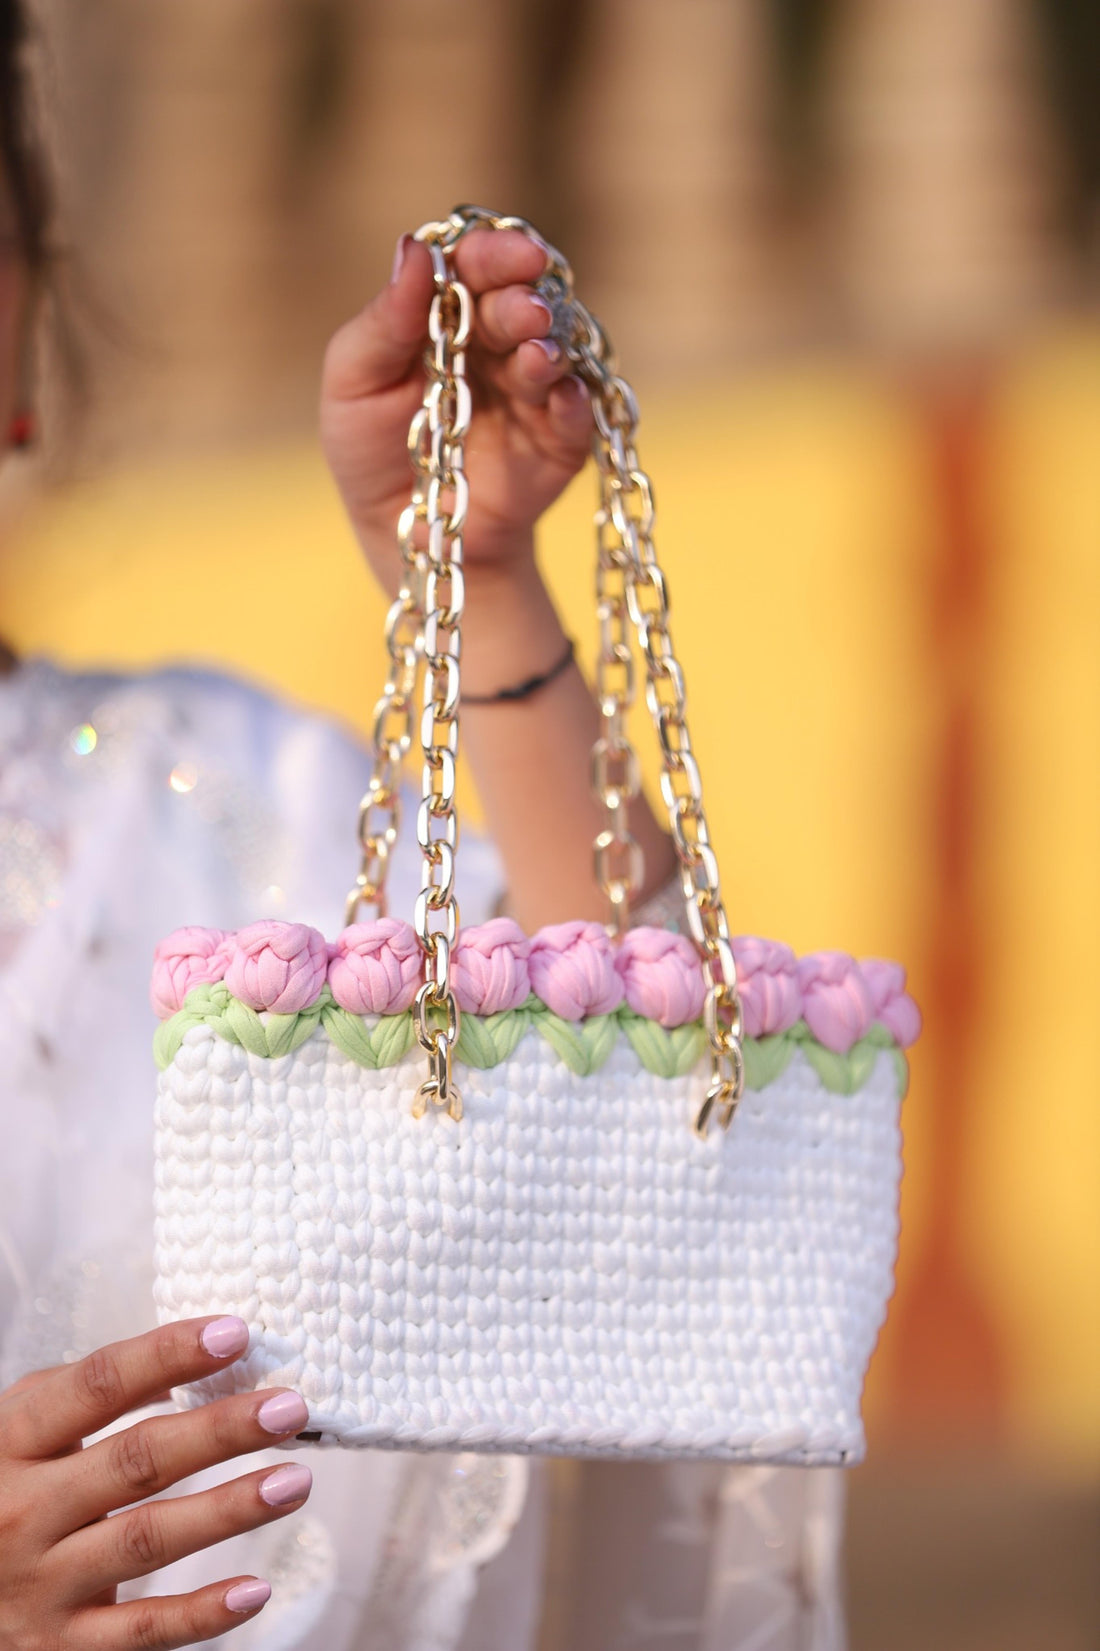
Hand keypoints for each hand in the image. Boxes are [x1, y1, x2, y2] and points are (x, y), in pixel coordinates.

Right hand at [0, 1316, 312, 1648]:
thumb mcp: (17, 1431)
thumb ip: (87, 1392)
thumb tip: (186, 1359)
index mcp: (12, 1442)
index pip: (98, 1386)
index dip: (167, 1354)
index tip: (235, 1332)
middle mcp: (23, 1510)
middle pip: (136, 1461)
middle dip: (220, 1431)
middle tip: (289, 1408)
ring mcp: (41, 1582)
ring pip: (148, 1540)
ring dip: (229, 1510)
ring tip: (294, 1481)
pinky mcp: (57, 1647)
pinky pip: (139, 1632)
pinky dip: (200, 1614)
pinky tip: (255, 1589)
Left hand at [321, 227, 594, 596]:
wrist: (403, 532)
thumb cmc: (371, 449)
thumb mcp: (354, 381)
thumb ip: (384, 320)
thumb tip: (414, 247)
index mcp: (448, 315)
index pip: (477, 266)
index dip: (496, 252)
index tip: (515, 253)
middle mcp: (499, 342)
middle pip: (523, 302)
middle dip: (526, 302)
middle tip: (526, 312)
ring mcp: (534, 389)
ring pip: (557, 351)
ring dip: (551, 349)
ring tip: (535, 358)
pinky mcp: (561, 439)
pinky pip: (579, 414)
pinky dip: (573, 402)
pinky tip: (562, 397)